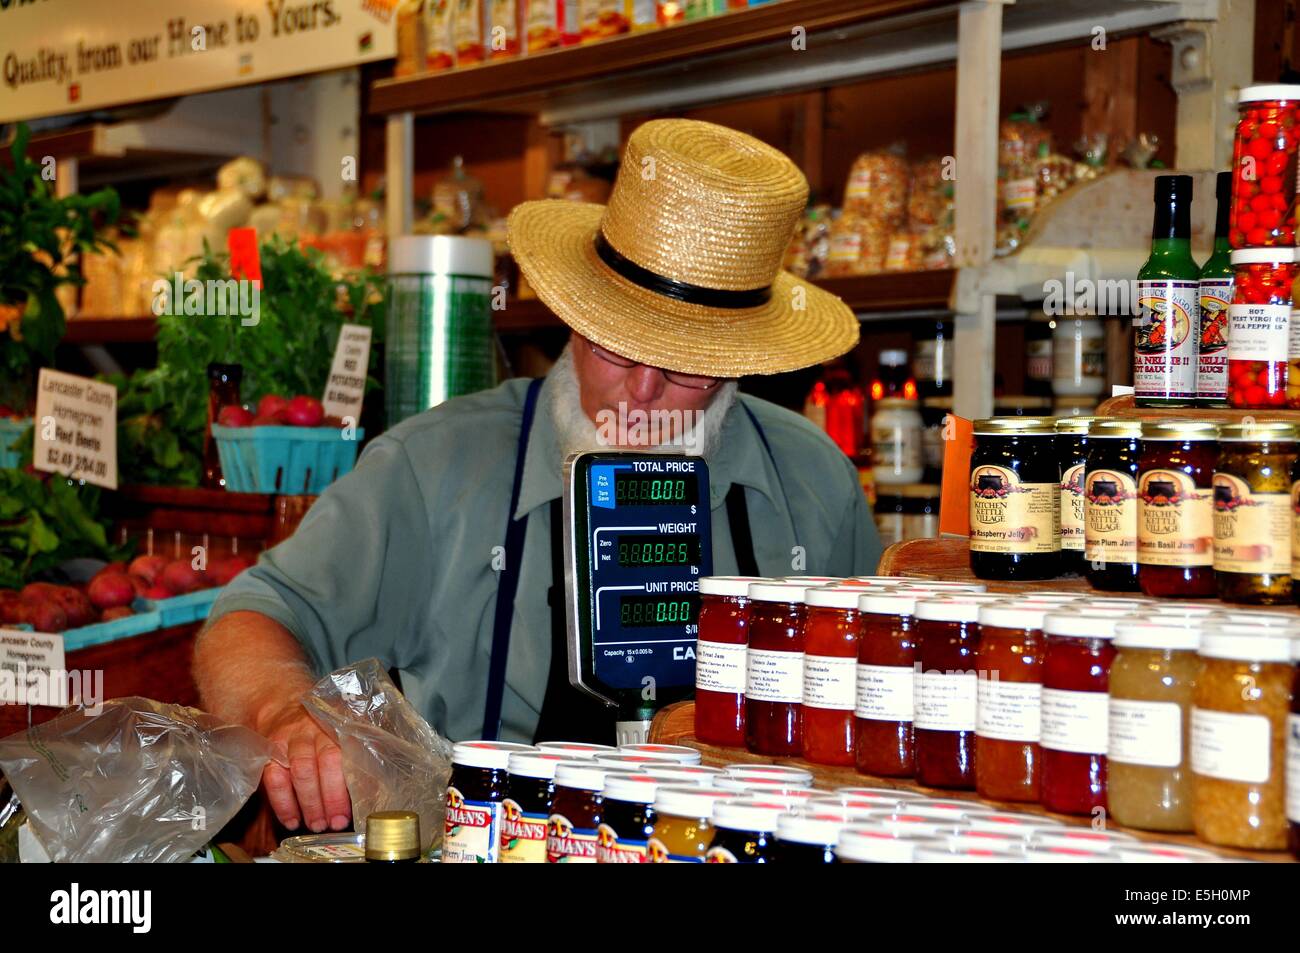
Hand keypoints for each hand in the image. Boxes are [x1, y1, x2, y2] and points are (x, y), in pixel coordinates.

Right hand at [256, 701, 350, 832]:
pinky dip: (282, 803)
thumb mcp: (342, 731)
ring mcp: (291, 739)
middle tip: (336, 823)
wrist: (281, 703)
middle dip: (332, 796)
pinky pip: (274, 777)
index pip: (349, 754)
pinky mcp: (269, 749)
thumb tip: (376, 789)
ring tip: (317, 825)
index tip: (357, 807)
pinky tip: (292, 821)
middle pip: (326, 761)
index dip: (353, 782)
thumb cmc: (320, 725)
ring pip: (301, 770)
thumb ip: (359, 753)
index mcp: (339, 727)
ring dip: (309, 802)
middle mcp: (316, 731)